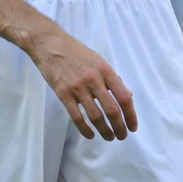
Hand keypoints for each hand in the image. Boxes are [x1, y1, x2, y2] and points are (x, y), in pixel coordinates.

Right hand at [28, 26, 137, 140]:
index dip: (131, 115)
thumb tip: (127, 96)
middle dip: (120, 127)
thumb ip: (113, 79)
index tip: (133, 126)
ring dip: (105, 131)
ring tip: (109, 137)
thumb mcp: (99, 60)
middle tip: (122, 136)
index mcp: (105, 71)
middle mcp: (94, 80)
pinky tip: (91, 135)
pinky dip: (85, 129)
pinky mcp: (63, 94)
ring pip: (95, 116)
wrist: (50, 44)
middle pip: (112, 110)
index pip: (124, 97)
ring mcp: (77, 88)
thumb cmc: (76, 52)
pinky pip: (77, 117)